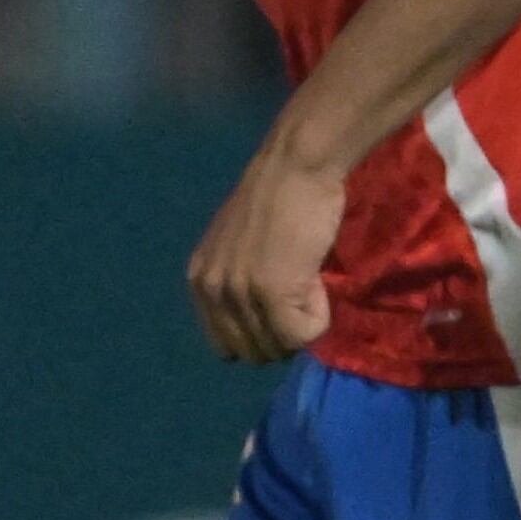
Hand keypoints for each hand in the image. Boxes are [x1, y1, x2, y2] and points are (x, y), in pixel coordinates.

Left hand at [190, 140, 346, 362]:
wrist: (296, 167)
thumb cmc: (279, 197)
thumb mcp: (240, 245)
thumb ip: (239, 281)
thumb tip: (265, 323)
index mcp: (200, 282)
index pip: (227, 345)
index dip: (262, 333)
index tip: (284, 303)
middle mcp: (212, 291)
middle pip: (253, 351)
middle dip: (283, 334)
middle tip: (302, 293)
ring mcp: (240, 293)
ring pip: (279, 345)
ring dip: (303, 323)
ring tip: (310, 281)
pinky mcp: (272, 292)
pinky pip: (302, 334)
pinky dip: (319, 316)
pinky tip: (318, 280)